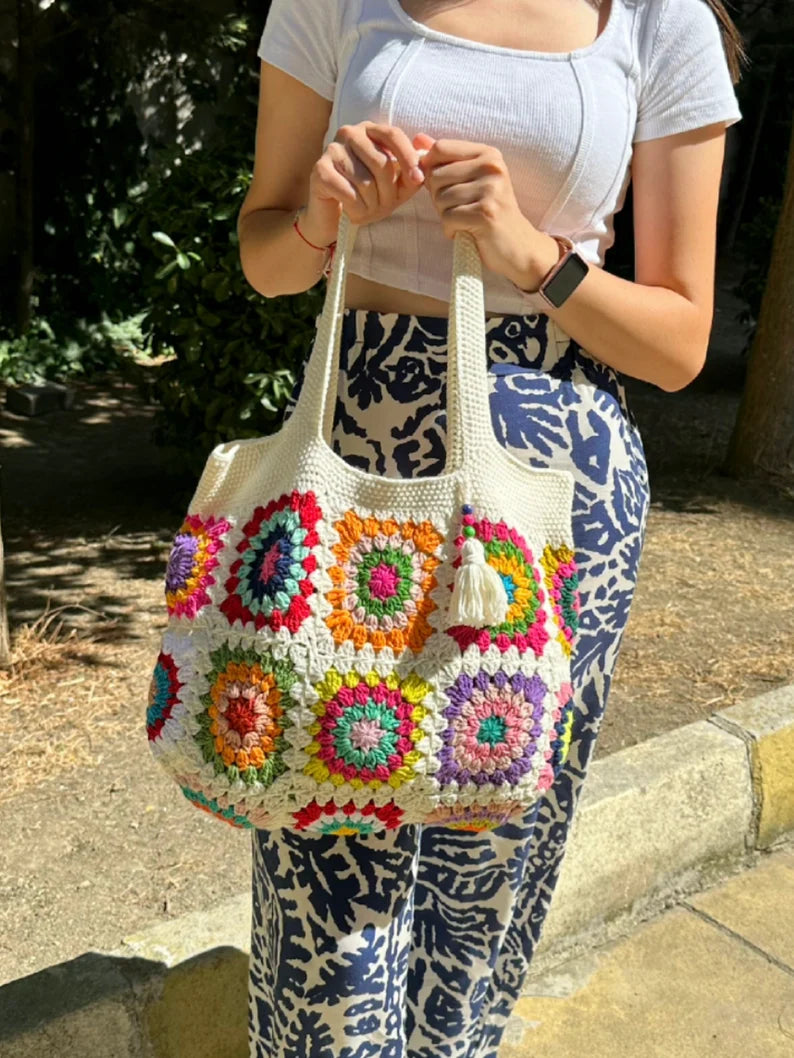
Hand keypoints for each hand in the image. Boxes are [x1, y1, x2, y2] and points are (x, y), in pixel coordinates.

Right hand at [302, 121, 426, 246]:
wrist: (335, 217)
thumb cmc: (367, 198)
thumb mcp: (396, 188)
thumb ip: (411, 177)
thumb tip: (423, 169)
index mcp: (370, 131)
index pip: (393, 135)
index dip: (408, 157)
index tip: (418, 179)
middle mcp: (350, 133)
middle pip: (381, 161)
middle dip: (388, 192)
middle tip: (383, 207)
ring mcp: (333, 149)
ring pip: (365, 181)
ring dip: (371, 205)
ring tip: (366, 210)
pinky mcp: (320, 170)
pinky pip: (348, 192)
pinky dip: (356, 209)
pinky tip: (352, 212)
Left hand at [413, 133, 558, 290]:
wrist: (517, 246)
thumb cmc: (490, 212)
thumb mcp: (472, 179)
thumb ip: (446, 159)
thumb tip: (418, 138)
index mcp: (488, 154)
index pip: (441, 148)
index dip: (430, 168)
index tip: (442, 185)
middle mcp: (491, 167)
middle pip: (436, 176)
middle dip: (438, 197)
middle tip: (458, 209)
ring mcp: (490, 190)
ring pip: (439, 198)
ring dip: (445, 215)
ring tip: (465, 220)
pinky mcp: (485, 214)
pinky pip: (447, 218)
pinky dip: (451, 229)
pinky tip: (466, 231)